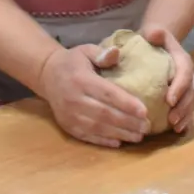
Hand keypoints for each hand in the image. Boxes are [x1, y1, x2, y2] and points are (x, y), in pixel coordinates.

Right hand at [36, 45, 150, 147]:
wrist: (46, 75)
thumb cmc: (73, 62)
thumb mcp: (86, 50)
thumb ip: (102, 53)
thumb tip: (116, 53)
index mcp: (81, 80)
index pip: (107, 94)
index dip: (126, 103)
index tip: (144, 111)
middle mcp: (74, 99)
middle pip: (105, 114)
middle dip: (128, 122)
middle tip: (146, 126)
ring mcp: (69, 115)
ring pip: (98, 128)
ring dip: (119, 134)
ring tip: (138, 136)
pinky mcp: (67, 126)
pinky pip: (87, 136)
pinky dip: (103, 141)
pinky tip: (119, 143)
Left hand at [140, 26, 193, 133]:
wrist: (158, 44)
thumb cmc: (153, 40)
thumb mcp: (153, 31)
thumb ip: (154, 32)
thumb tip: (153, 34)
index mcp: (182, 59)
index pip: (185, 72)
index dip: (180, 86)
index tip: (169, 100)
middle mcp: (188, 74)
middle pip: (192, 91)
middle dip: (184, 107)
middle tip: (172, 119)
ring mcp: (187, 87)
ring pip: (192, 102)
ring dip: (185, 115)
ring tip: (175, 127)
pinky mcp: (183, 96)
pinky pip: (188, 109)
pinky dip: (185, 120)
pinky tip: (177, 130)